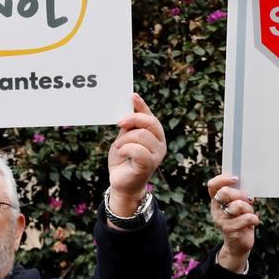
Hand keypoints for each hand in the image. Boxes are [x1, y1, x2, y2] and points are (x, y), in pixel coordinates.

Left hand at [106, 93, 166, 214]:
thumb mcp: (124, 138)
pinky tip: (121, 153)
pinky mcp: (149, 165)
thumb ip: (129, 126)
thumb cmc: (123, 160)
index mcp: (155, 135)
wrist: (121, 183)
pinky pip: (137, 150)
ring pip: (141, 135)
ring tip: (119, 147)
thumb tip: (129, 109)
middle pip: (150, 122)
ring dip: (125, 139)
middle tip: (118, 123)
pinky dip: (125, 149)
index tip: (132, 96)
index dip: (142, 105)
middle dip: (132, 119)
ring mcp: (157, 154)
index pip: (151, 116)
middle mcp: (160, 143)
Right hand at [206, 172, 259, 272]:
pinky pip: (246, 218)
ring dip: (249, 208)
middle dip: (240, 193)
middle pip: (224, 192)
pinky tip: (254, 221)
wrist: (238, 244)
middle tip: (248, 199)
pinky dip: (254, 218)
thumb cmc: (240, 221)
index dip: (223, 179)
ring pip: (237, 205)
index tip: (236, 179)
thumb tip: (247, 185)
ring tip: (250, 213)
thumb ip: (240, 195)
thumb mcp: (239, 205)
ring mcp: (221, 220)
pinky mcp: (229, 229)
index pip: (212, 185)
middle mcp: (216, 209)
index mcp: (216, 201)